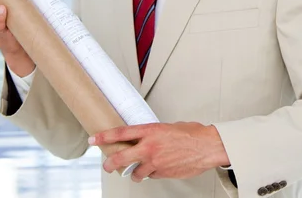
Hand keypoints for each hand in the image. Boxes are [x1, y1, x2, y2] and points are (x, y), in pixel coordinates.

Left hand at [89, 122, 228, 181]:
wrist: (207, 147)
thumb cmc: (191, 134)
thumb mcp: (167, 127)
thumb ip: (153, 133)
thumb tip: (145, 138)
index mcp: (150, 131)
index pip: (121, 133)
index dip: (104, 136)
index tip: (94, 139)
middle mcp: (150, 147)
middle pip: (121, 157)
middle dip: (110, 162)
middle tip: (106, 165)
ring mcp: (155, 162)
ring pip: (136, 172)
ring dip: (135, 172)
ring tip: (137, 170)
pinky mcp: (163, 173)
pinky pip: (151, 175)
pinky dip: (151, 173)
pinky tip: (157, 168)